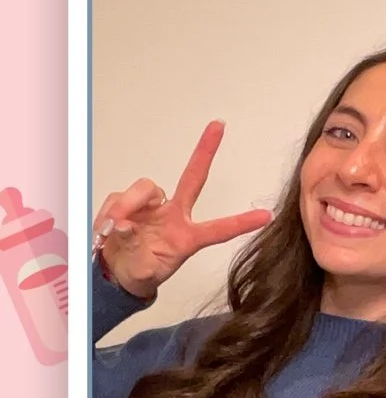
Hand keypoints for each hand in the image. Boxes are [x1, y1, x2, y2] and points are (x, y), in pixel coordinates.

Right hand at [92, 121, 272, 298]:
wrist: (116, 272)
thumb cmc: (139, 271)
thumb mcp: (143, 272)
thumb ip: (135, 248)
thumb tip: (125, 225)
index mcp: (187, 237)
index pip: (218, 229)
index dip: (241, 223)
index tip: (266, 216)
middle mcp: (174, 215)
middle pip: (193, 178)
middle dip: (205, 151)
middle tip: (218, 125)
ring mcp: (153, 207)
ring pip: (146, 188)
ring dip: (129, 204)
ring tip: (115, 227)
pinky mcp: (129, 202)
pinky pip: (118, 197)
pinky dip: (111, 211)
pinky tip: (107, 228)